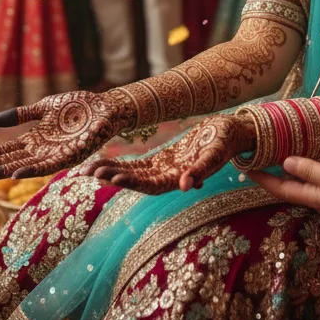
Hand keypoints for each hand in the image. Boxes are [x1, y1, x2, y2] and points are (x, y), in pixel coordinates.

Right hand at [0, 90, 125, 180]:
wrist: (106, 106)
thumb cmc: (78, 105)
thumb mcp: (44, 107)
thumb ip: (20, 115)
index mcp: (35, 138)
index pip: (5, 151)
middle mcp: (42, 150)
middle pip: (10, 161)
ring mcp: (54, 154)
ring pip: (24, 167)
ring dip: (5, 172)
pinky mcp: (69, 156)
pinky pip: (47, 166)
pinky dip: (31, 170)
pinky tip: (16, 174)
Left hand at [79, 114, 253, 193]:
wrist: (231, 133)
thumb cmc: (225, 142)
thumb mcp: (215, 155)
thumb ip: (200, 170)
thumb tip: (185, 186)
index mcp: (179, 178)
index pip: (150, 185)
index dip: (130, 183)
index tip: (110, 178)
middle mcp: (168, 177)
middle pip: (136, 181)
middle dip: (112, 176)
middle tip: (87, 172)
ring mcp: (164, 169)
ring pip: (134, 174)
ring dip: (112, 172)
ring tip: (87, 169)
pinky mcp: (163, 160)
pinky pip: (139, 165)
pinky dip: (122, 165)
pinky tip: (104, 163)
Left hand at [250, 157, 319, 235]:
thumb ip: (311, 170)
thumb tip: (285, 162)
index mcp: (312, 196)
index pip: (280, 188)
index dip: (262, 178)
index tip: (245, 167)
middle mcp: (316, 198)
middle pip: (287, 187)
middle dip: (270, 174)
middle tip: (255, 157)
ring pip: (299, 183)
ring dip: (285, 171)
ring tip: (273, 155)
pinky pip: (313, 179)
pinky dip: (303, 168)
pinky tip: (304, 158)